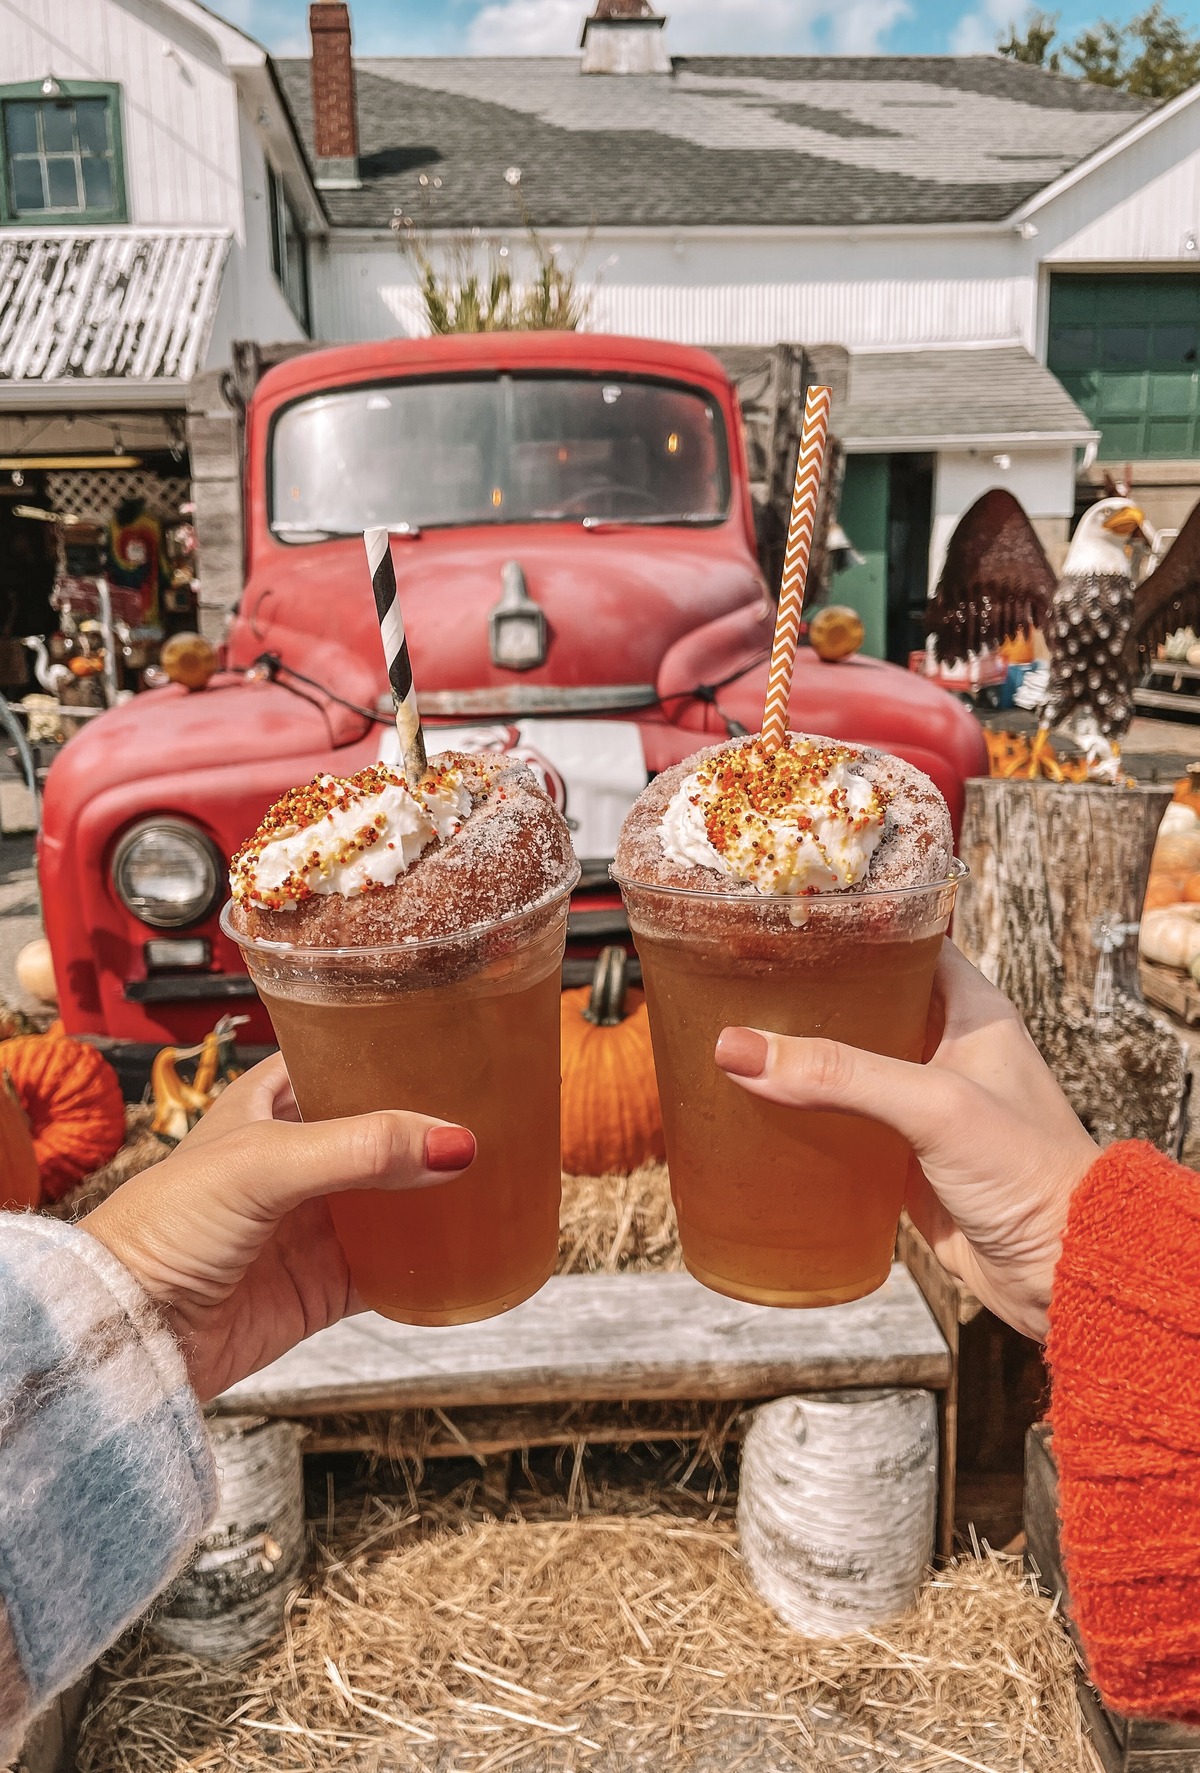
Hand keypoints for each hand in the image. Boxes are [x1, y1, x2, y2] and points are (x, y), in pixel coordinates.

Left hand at [83, 1055, 474, 1400]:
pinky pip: (396, 1267)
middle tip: (503, 1111)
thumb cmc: (164, 1226)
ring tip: (505, 1172)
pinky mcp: (326, 1283)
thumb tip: (454, 1144)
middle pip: (385, 1128)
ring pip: (398, 1196)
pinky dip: (432, 1261)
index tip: (462, 1041)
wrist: (130, 1332)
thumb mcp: (264, 1163)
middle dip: (435, 1123)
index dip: (396, 1050)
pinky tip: (472, 1246)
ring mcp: (316, 1221)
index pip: (346, 1057)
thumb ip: (360, 1149)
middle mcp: (299, 1156)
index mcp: (272, 1103)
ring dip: (441, 1191)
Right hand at [714, 940, 1097, 1338]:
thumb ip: (839, 1074)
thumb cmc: (1028, 1172)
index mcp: (971, 1010)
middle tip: (742, 977)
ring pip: (850, 1063)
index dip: (851, 927)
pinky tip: (760, 1108)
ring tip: (735, 1032)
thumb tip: (739, 1048)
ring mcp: (923, 1103)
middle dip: (809, 992)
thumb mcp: (933, 1105)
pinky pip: (845, 1122)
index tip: (785, 919)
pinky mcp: (904, 1155)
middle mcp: (947, 1047)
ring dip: (803, 1055)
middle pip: (866, 1000)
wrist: (1059, 1269)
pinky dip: (807, 1115)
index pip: (905, 941)